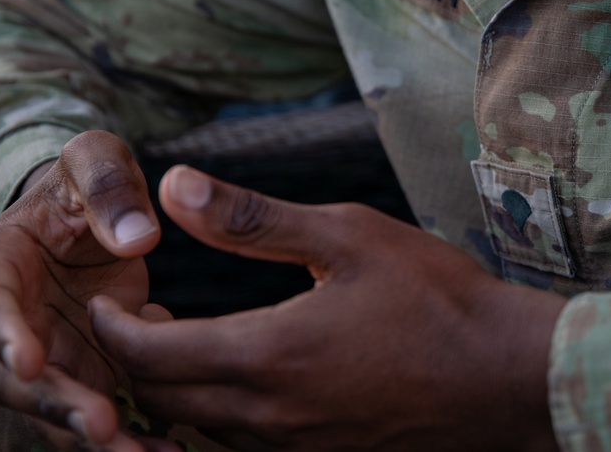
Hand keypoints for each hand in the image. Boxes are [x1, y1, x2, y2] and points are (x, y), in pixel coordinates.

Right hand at [0, 130, 165, 450]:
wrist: (94, 211)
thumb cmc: (88, 179)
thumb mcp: (96, 160)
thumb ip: (110, 189)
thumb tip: (140, 240)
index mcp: (0, 262)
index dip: (5, 334)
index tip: (29, 361)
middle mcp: (17, 318)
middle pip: (19, 375)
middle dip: (55, 403)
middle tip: (99, 426)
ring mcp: (52, 350)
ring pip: (58, 405)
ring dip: (92, 437)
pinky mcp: (89, 368)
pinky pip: (100, 410)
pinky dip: (127, 436)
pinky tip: (164, 451)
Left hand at [90, 165, 566, 450]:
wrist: (508, 377)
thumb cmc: (436, 298)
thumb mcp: (348, 237)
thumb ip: (253, 218)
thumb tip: (173, 186)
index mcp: (265, 356)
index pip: (150, 354)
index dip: (113, 330)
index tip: (102, 305)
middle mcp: (269, 417)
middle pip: (167, 400)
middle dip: (137, 363)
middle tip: (136, 324)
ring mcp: (298, 449)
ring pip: (205, 429)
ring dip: (180, 392)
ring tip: (187, 348)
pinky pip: (249, 447)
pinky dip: (225, 415)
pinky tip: (251, 381)